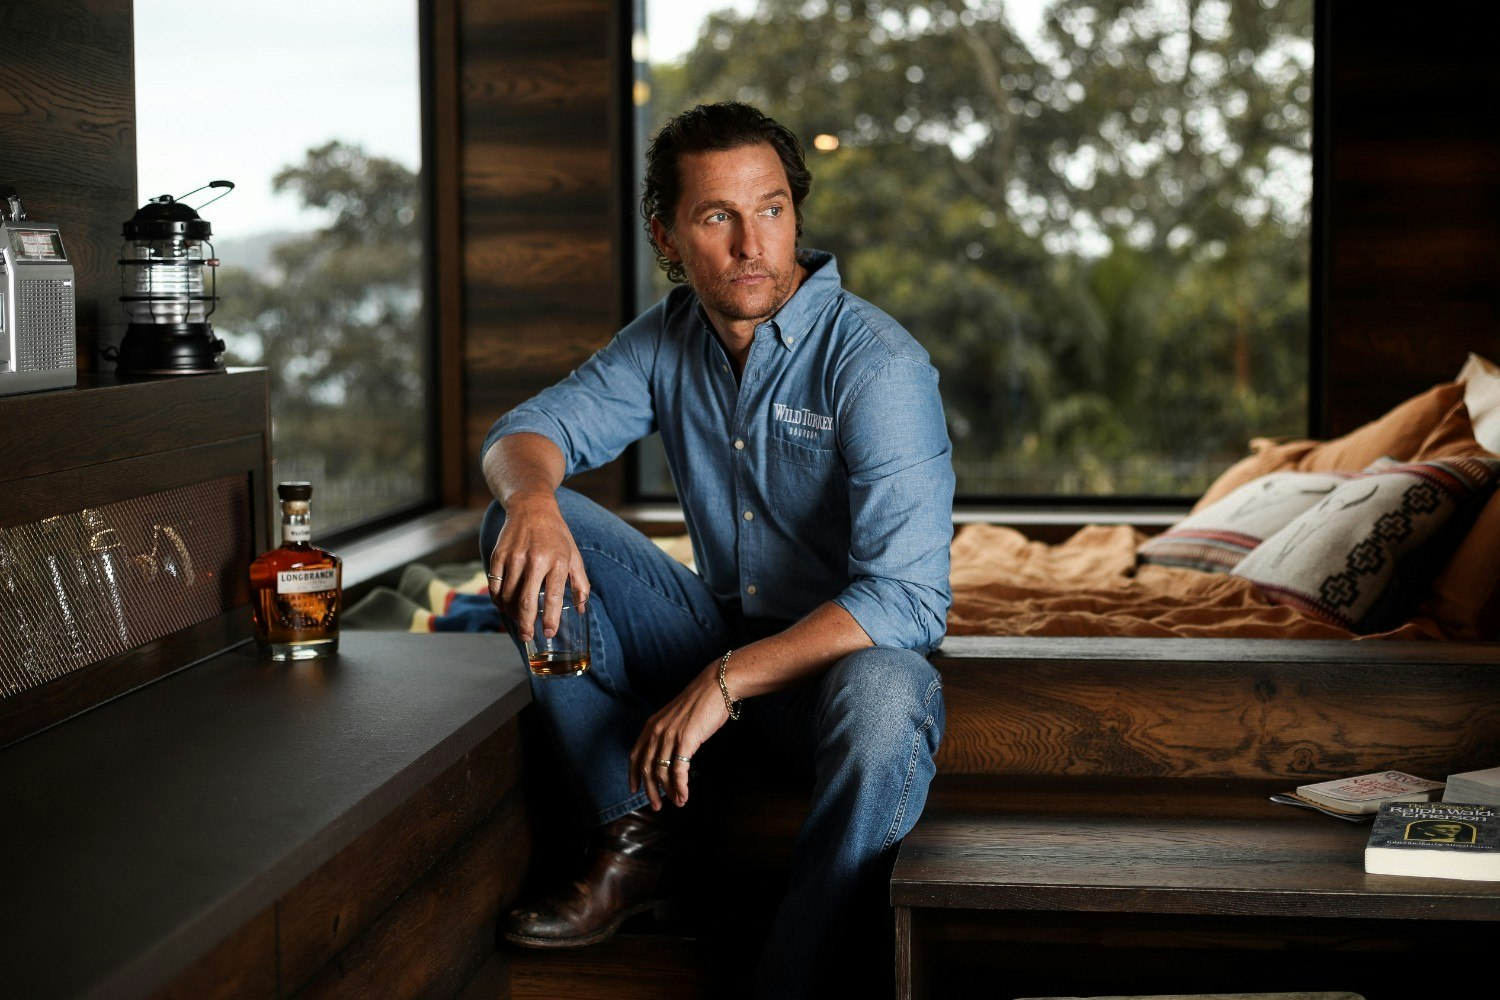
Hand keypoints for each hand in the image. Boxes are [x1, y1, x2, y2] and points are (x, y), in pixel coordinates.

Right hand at [486, 492, 589, 641]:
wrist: (532, 507)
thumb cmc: (557, 535)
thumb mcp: (574, 555)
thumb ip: (580, 583)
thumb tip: (581, 608)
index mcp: (557, 561)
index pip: (553, 597)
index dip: (550, 618)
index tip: (548, 632)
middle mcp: (535, 559)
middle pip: (525, 601)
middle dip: (526, 624)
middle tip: (527, 637)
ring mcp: (514, 557)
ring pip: (508, 596)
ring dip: (512, 614)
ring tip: (519, 621)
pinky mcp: (498, 555)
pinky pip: (495, 585)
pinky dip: (498, 600)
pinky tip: (505, 606)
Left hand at [629, 664, 730, 809]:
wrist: (717, 686)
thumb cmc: (701, 701)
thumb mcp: (676, 716)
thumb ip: (669, 732)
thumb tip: (670, 752)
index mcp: (652, 725)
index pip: (635, 754)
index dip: (633, 774)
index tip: (634, 789)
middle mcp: (657, 731)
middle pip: (646, 768)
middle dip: (650, 790)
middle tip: (656, 805)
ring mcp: (670, 736)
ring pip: (661, 772)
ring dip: (668, 792)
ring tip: (676, 803)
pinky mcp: (686, 740)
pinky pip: (679, 770)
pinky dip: (680, 786)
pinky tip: (684, 796)